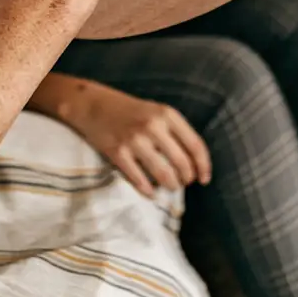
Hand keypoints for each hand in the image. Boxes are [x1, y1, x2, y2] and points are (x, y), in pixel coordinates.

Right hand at [72, 86, 211, 196]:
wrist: (93, 104)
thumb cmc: (129, 110)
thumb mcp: (156, 111)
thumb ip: (175, 131)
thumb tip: (194, 163)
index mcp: (167, 114)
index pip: (195, 146)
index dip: (204, 166)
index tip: (204, 179)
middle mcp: (153, 126)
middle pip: (182, 164)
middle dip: (186, 179)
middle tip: (183, 182)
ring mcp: (135, 140)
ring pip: (164, 175)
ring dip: (170, 186)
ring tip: (169, 186)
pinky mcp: (118, 153)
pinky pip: (140, 180)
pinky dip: (148, 191)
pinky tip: (150, 192)